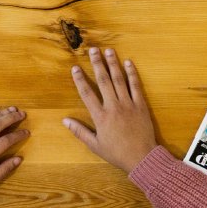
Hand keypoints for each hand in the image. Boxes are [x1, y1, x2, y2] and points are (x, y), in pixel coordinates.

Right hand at [64, 48, 158, 172]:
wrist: (141, 157)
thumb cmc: (116, 153)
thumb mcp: (95, 145)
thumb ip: (79, 131)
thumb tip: (64, 120)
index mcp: (100, 117)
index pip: (87, 93)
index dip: (80, 79)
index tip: (75, 68)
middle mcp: (113, 107)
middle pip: (103, 81)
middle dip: (97, 64)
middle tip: (93, 50)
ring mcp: (128, 104)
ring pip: (119, 80)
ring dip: (113, 64)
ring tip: (109, 51)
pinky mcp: (141, 105)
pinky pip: (136, 86)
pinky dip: (132, 74)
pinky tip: (128, 62)